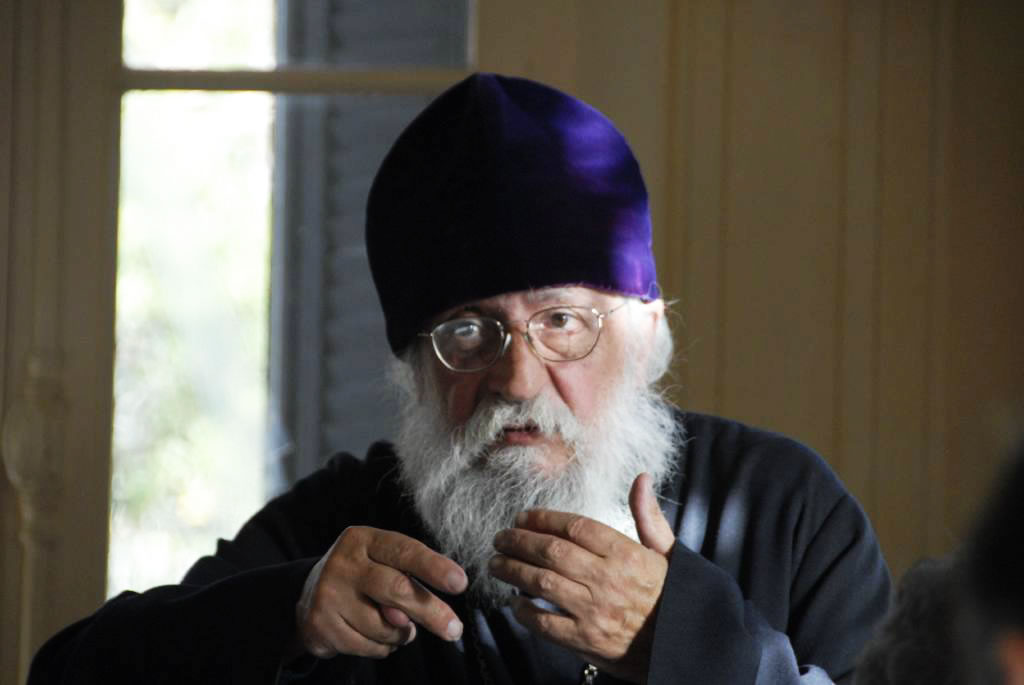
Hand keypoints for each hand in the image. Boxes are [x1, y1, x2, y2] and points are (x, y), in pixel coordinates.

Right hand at [295, 526, 467, 659]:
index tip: (459, 583)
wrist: (309, 594)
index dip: (433, 567)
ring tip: (394, 623)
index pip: (404, 551)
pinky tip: (372, 634)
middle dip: (430, 611)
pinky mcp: (320, 625)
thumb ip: (404, 581)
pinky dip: (382, 647)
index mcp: (363, 539)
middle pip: (396, 589)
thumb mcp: (382, 563)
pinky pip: (368, 646)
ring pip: (383, 626)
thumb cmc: (362, 575)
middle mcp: (344, 563)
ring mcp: (328, 594)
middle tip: (453, 629)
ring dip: (402, 634)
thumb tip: (410, 620)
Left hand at [488, 473, 675, 682]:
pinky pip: (546, 623)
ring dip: (513, 570)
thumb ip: (648, 516)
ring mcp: (595, 611)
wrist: (688, 646)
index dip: (543, 518)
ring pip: (542, 583)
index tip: (523, 517)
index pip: (575, 527)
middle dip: (518, 541)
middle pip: (551, 552)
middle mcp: (608, 580)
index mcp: (626, 554)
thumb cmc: (674, 597)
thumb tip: (641, 478)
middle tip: (500, 538)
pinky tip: (515, 602)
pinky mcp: (587, 640)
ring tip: (497, 564)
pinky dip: (525, 611)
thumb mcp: (668, 552)